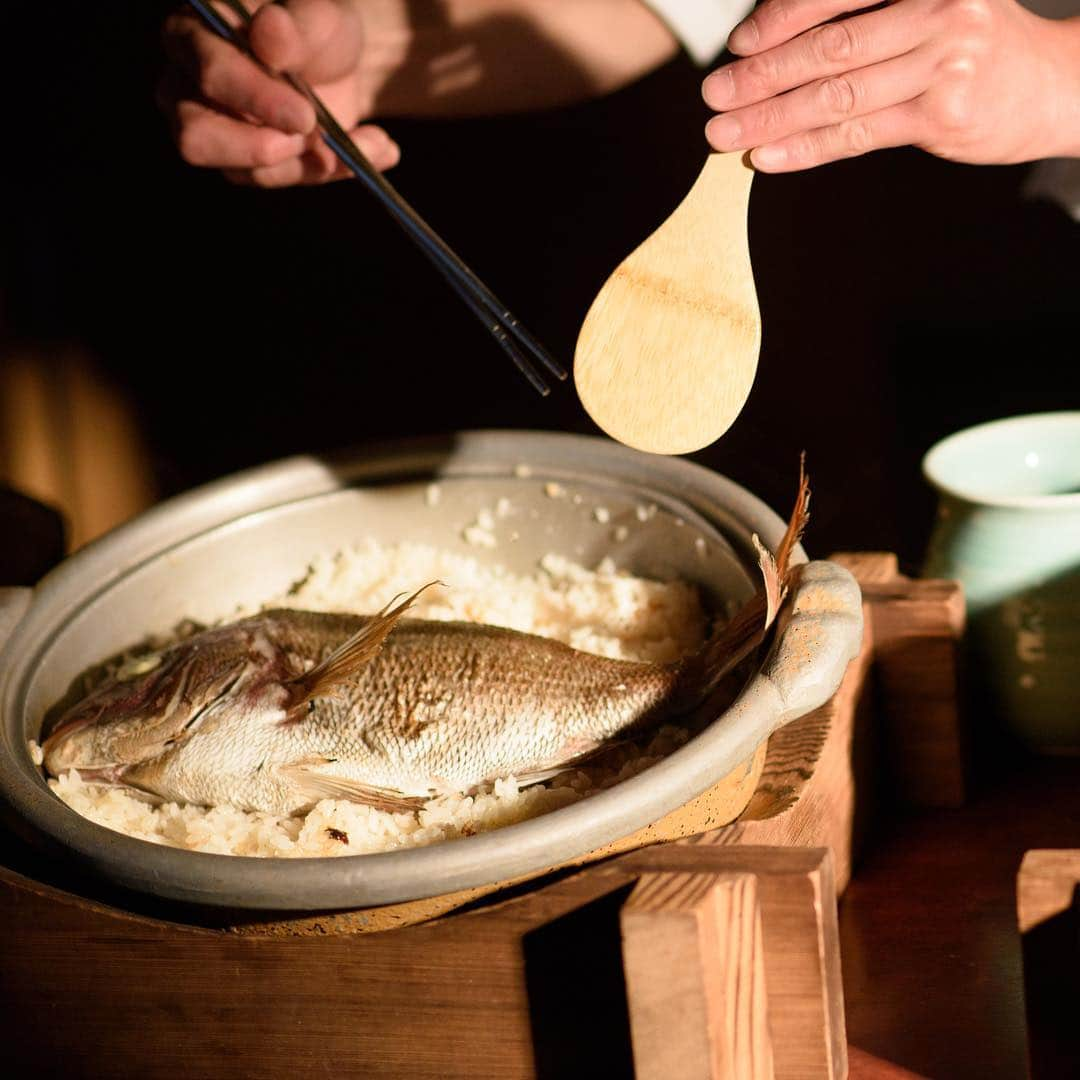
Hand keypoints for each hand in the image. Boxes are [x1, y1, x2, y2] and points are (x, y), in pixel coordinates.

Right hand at [159, 0, 403, 186]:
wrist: (336, 55)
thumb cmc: (315, 23)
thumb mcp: (319, 12)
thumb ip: (296, 24)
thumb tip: (269, 31)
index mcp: (194, 33)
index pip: (210, 75)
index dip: (256, 98)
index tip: (305, 114)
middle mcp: (188, 87)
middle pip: (197, 139)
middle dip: (260, 147)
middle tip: (312, 133)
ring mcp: (214, 133)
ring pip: (246, 172)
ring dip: (311, 161)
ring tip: (368, 137)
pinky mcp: (247, 165)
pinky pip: (284, 180)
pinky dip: (332, 169)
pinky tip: (375, 145)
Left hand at [702, 0, 1079, 170]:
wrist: (1051, 82)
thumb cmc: (974, 45)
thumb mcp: (928, 8)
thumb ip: (868, 17)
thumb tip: (778, 45)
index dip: (780, 19)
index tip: (738, 45)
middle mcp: (936, 7)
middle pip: (829, 47)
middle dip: (761, 75)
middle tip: (714, 96)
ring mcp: (942, 61)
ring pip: (836, 95)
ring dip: (771, 118)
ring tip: (724, 133)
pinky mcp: (942, 114)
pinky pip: (857, 134)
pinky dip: (806, 148)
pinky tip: (768, 157)